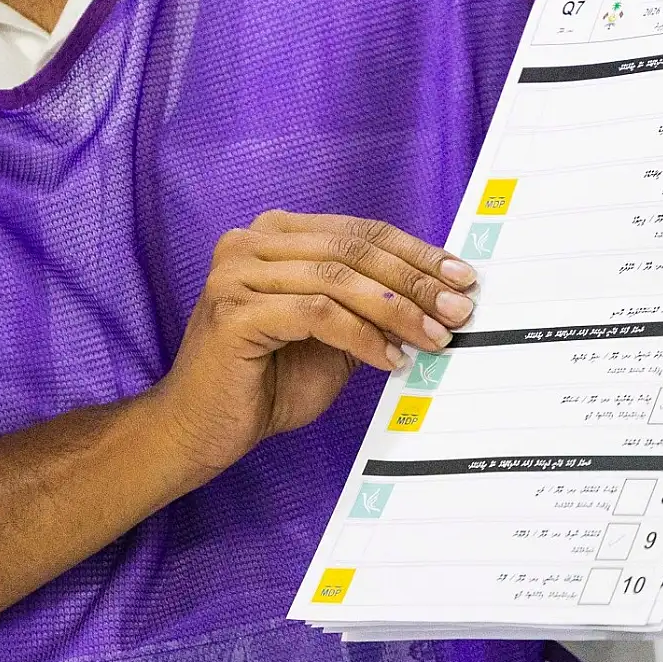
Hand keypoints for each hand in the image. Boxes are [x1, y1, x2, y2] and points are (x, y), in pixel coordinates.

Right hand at [153, 211, 476, 475]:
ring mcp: (237, 272)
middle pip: (354, 250)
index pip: (361, 232)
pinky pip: (318, 314)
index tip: (462, 277)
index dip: (417, 253)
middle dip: (415, 281)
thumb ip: (372, 310)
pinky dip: (363, 336)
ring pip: (340, 278)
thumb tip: (438, 299)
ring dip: (397, 310)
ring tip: (435, 338)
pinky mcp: (234, 311)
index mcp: (276, 235)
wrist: (200, 429)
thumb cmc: (267, 383)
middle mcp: (251, 241)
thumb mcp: (334, 339)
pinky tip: (391, 359)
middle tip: (460, 309)